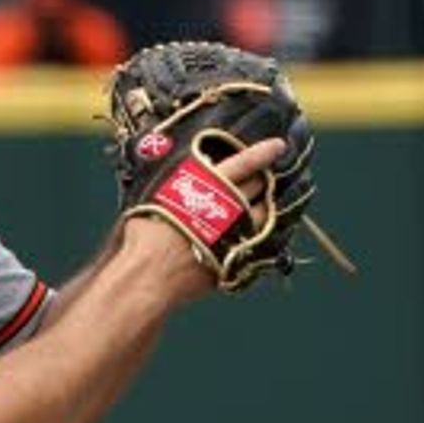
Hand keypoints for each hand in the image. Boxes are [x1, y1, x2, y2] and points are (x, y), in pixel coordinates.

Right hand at [119, 135, 298, 293]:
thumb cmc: (145, 235)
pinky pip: (253, 243)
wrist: (149, 276)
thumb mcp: (155, 199)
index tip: (278, 146)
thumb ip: (174, 186)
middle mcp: (229, 208)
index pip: (244, 163)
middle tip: (261, 176)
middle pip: (257, 187)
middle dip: (260, 179)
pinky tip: (248, 234)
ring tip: (259, 204)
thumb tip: (181, 179)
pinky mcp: (235, 258)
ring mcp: (235, 234)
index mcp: (209, 187)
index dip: (262, 153)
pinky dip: (254, 235)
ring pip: (261, 215)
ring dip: (262, 207)